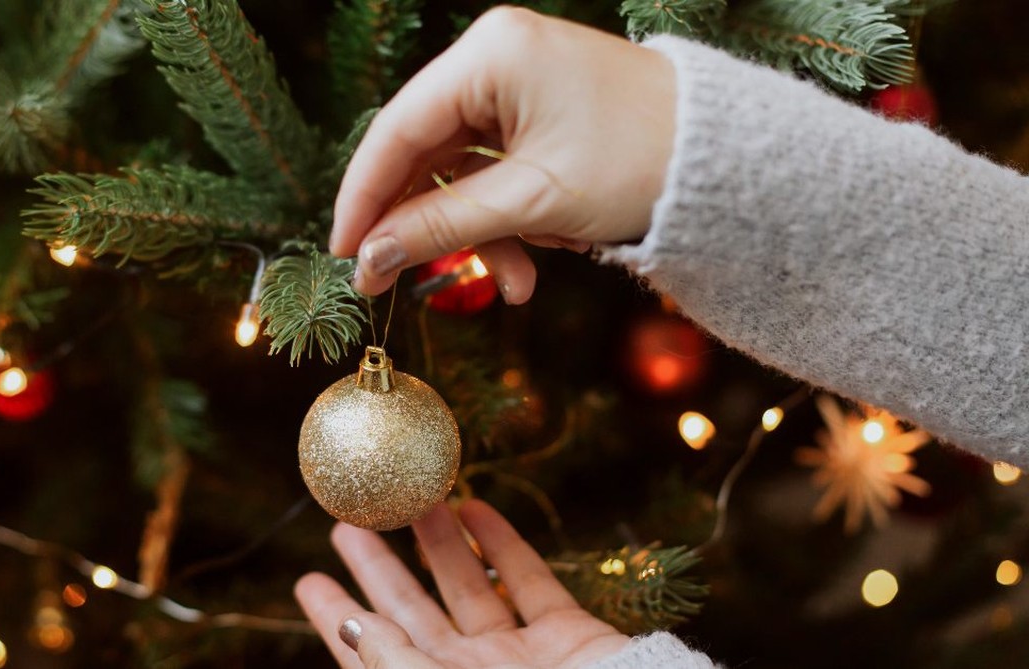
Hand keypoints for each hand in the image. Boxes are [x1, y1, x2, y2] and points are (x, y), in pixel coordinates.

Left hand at [295, 500, 628, 667]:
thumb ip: (394, 661)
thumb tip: (352, 626)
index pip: (371, 652)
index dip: (339, 618)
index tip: (310, 579)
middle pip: (413, 614)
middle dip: (380, 568)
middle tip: (348, 521)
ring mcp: (519, 656)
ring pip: (469, 588)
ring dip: (438, 543)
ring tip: (410, 499)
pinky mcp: (568, 637)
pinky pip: (529, 583)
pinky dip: (502, 544)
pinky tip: (474, 508)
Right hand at [330, 6, 675, 302]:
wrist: (731, 162)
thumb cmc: (641, 165)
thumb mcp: (532, 204)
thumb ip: (442, 229)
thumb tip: (369, 260)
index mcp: (492, 53)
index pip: (398, 129)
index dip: (365, 197)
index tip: (344, 254)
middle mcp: (497, 55)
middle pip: (426, 152)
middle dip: (430, 225)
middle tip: (400, 283)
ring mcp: (519, 80)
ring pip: (462, 169)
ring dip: (480, 232)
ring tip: (518, 283)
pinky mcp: (540, 109)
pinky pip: (496, 168)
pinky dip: (507, 217)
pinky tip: (538, 252)